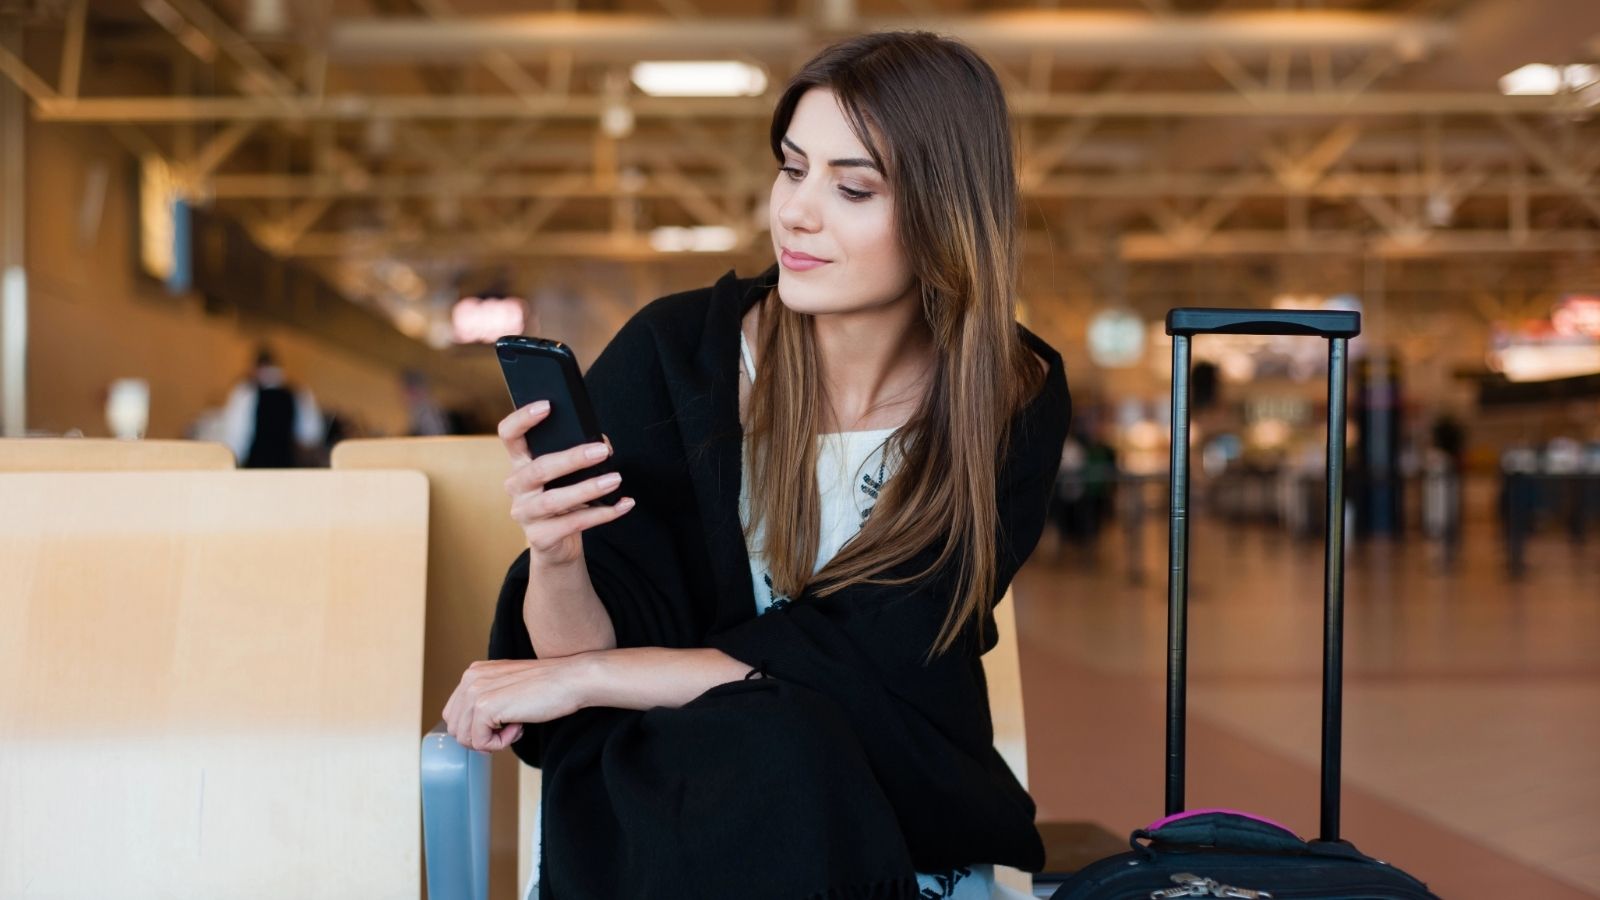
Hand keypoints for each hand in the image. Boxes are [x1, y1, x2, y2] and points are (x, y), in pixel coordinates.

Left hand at [442, 657, 592, 751]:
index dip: (477, 728)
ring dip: (492, 740)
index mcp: (473, 673)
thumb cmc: (547, 686)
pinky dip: (501, 743)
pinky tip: (519, 726)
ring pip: (465, 739)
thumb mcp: (508, 687)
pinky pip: (481, 743)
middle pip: (456, 729)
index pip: (454, 715)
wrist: (570, 680)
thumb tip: (473, 732)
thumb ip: (487, 700)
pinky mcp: (485, 706)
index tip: (502, 723)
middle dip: (481, 736)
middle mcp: (470, 679)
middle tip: (509, 727)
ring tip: (516, 725)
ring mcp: (476, 692)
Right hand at [498, 401, 634, 568]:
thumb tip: (602, 444)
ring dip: (589, 488)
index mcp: (520, 463)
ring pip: (555, 499)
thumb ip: (577, 455)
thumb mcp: (565, 475)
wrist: (557, 544)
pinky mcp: (540, 537)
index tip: (547, 405)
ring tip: (615, 479)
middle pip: (539, 468)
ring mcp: (525, 514)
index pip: (509, 435)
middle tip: (602, 451)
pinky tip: (623, 504)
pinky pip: (573, 523)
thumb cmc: (563, 498)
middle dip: (573, 458)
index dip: (522, 418)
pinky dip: (602, 514)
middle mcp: (516, 487)